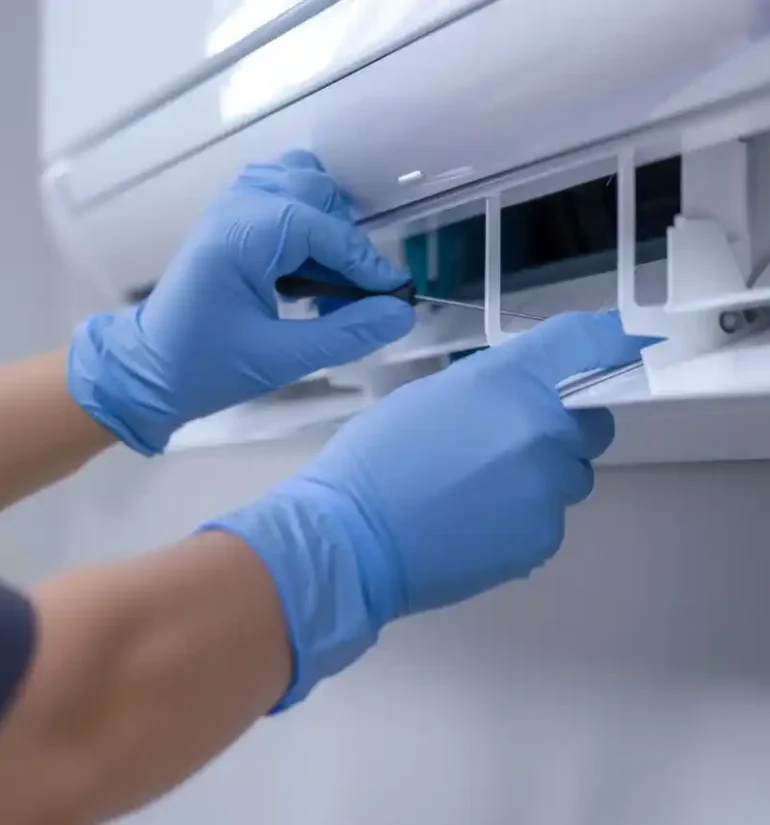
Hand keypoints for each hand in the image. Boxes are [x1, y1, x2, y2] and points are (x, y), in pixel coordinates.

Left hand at [67, 150, 414, 453]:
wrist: (149, 369)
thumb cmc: (207, 367)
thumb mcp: (282, 359)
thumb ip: (347, 333)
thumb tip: (401, 313)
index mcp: (242, 237)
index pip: (325, 229)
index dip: (366, 262)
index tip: (395, 295)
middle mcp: (236, 207)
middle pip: (316, 191)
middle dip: (346, 241)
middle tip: (354, 295)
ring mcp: (230, 205)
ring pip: (300, 182)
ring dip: (327, 223)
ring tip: (329, 277)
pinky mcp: (230, 216)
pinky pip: (282, 193)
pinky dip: (306, 218)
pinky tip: (308, 264)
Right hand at [205, 311, 652, 707]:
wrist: (352, 539)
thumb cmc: (375, 457)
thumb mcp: (429, 396)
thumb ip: (491, 387)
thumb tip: (526, 393)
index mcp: (509, 383)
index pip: (584, 345)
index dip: (607, 343)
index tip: (619, 348)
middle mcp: (543, 430)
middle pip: (594, 423)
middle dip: (564, 429)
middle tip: (512, 445)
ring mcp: (548, 489)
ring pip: (572, 475)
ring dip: (544, 477)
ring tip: (485, 493)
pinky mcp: (543, 539)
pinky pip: (551, 518)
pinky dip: (525, 518)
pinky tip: (477, 525)